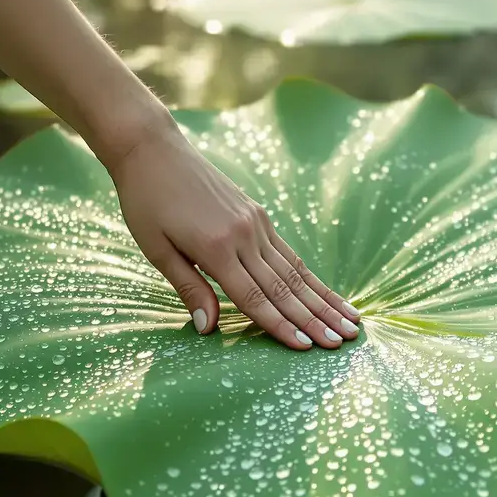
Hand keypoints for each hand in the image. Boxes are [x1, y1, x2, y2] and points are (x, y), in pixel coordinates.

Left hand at [108, 125, 360, 349]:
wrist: (155, 149)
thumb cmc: (146, 202)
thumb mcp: (156, 248)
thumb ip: (188, 288)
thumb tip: (208, 328)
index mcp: (215, 248)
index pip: (255, 298)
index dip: (281, 326)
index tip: (307, 347)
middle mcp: (243, 235)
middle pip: (285, 287)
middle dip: (315, 319)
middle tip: (342, 343)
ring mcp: (255, 223)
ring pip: (295, 270)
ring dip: (324, 300)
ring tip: (350, 323)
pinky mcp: (258, 215)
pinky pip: (288, 253)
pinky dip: (310, 277)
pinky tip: (326, 294)